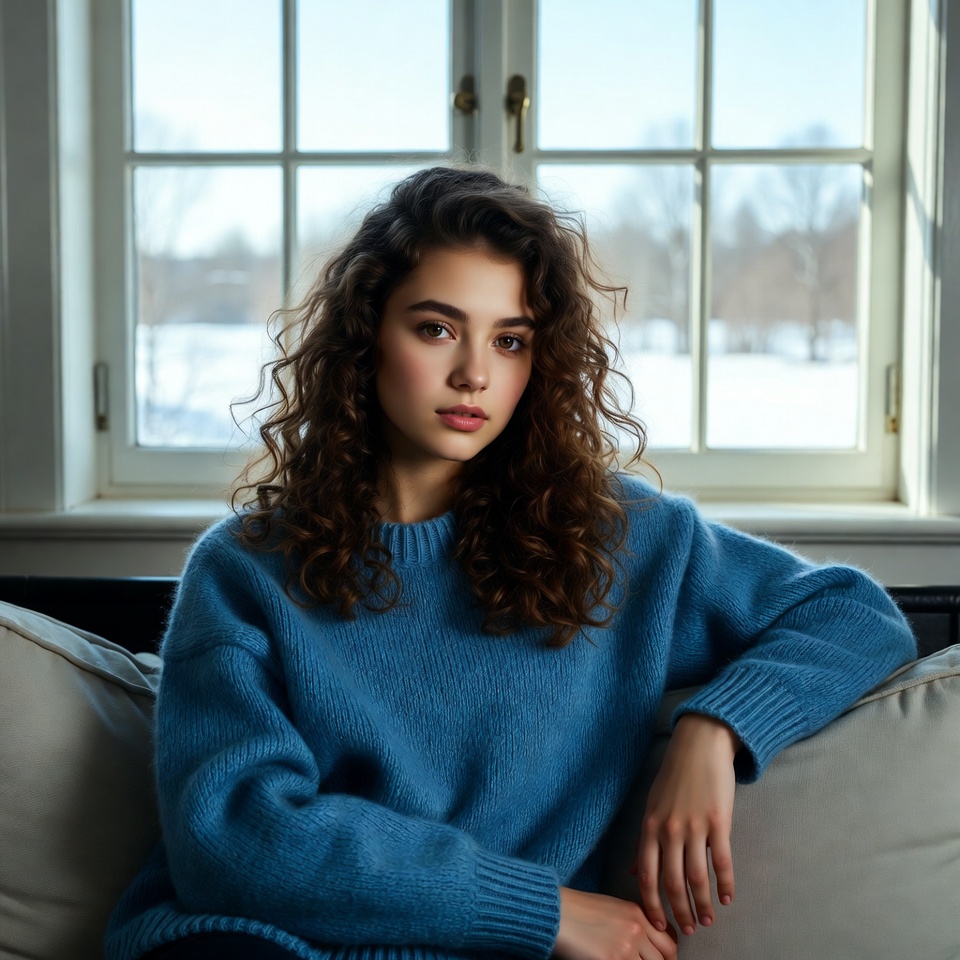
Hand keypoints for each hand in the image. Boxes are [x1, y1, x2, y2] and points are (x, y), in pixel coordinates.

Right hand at [552, 887, 676, 959]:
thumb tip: (644, 943)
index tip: (663, 958)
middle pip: (666, 957)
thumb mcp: (611, 907)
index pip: (668, 939)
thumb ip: (632, 922)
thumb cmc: (576, 909)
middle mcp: (636, 929)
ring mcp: (626, 947)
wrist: (556, 912)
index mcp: (636, 912)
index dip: (668, 954)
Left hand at [634, 713, 738, 936]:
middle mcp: (668, 830)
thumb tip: (635, 872)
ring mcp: (693, 826)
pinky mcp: (717, 821)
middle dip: (679, 911)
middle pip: (672, 883)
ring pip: (696, 877)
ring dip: (703, 904)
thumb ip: (646, 841)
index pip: (646, 875)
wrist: (699, 745)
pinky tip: (727, 897)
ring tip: (708, 919)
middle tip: (688, 930)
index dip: (652, 904)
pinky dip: (725, 884)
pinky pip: (721, 861)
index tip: (659, 924)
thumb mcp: (652, 806)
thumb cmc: (675, 777)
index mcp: (649, 827)